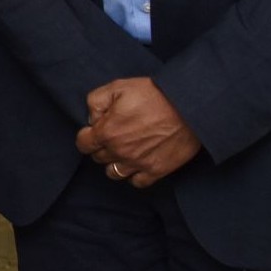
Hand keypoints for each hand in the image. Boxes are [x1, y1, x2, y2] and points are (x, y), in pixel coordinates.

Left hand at [78, 78, 201, 187]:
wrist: (188, 107)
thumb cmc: (152, 95)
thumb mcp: (116, 88)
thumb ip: (96, 102)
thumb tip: (92, 119)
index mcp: (107, 132)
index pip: (83, 144)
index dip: (86, 136)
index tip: (94, 131)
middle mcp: (120, 151)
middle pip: (98, 157)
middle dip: (101, 147)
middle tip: (113, 136)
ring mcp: (138, 163)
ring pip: (114, 173)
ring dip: (115, 163)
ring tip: (124, 151)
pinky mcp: (157, 170)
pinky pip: (137, 182)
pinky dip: (134, 175)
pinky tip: (138, 163)